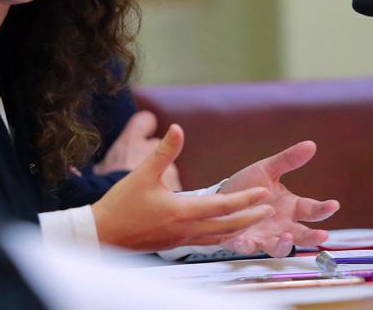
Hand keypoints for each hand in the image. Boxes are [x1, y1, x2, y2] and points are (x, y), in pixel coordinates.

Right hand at [91, 124, 273, 251]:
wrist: (103, 233)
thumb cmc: (121, 205)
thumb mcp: (142, 173)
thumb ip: (163, 151)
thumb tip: (178, 128)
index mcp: (182, 211)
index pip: (223, 207)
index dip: (246, 199)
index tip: (264, 193)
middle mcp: (187, 229)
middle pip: (228, 227)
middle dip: (250, 217)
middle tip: (269, 209)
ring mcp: (181, 239)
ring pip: (218, 238)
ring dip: (238, 229)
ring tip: (252, 221)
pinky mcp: (174, 244)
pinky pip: (205, 242)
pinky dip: (220, 237)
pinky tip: (221, 232)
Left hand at [218, 140, 339, 256]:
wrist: (223, 196)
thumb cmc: (249, 185)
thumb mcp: (267, 170)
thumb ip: (288, 160)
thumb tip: (311, 145)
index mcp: (290, 207)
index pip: (312, 210)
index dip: (324, 209)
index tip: (333, 204)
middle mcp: (282, 225)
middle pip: (302, 235)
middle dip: (312, 236)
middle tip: (322, 234)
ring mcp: (265, 236)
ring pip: (279, 247)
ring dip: (284, 244)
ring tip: (285, 237)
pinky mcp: (244, 242)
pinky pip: (246, 247)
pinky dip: (246, 245)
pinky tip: (244, 240)